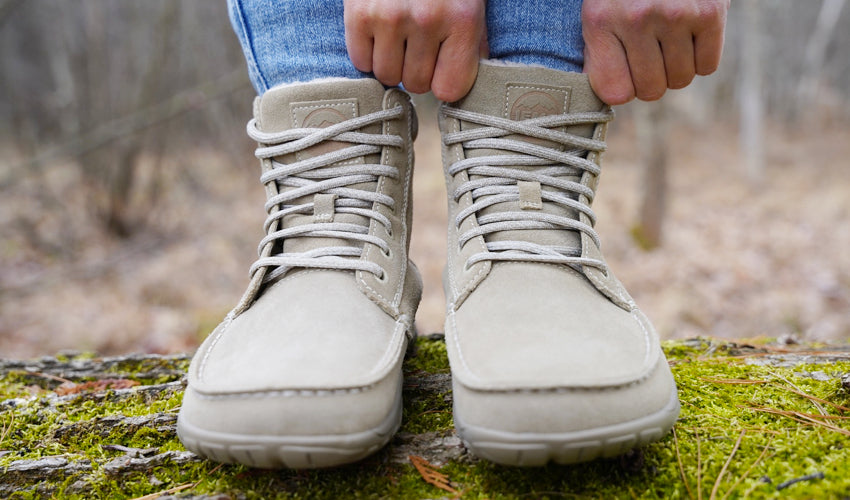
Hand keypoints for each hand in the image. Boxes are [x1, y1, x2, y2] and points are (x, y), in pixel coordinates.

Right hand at [344, 0, 485, 101]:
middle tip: (417, 44)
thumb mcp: (469, 0)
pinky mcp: (358, 13)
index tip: (441, 67)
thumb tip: (463, 84)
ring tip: (397, 36)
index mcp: (462, 19)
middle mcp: (427, 19)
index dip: (444, 81)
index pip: (450, 88)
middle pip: (416, 85)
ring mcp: (389, 16)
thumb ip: (474, 41)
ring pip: (387, 76)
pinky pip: (361, 61)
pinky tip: (378, 31)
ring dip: (391, 63)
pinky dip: (368, 52)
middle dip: (416, 69)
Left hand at [581, 0, 728, 104]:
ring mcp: (675, 15)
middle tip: (650, 54)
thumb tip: (611, 95)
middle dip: (651, 80)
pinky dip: (701, 58)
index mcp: (601, 19)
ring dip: (676, 68)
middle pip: (650, 91)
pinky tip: (690, 34)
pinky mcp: (710, 12)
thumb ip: (599, 50)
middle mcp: (637, 18)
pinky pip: (707, 66)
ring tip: (669, 40)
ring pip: (679, 80)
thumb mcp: (600, 9)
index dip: (622, 87)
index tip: (624, 71)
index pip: (614, 93)